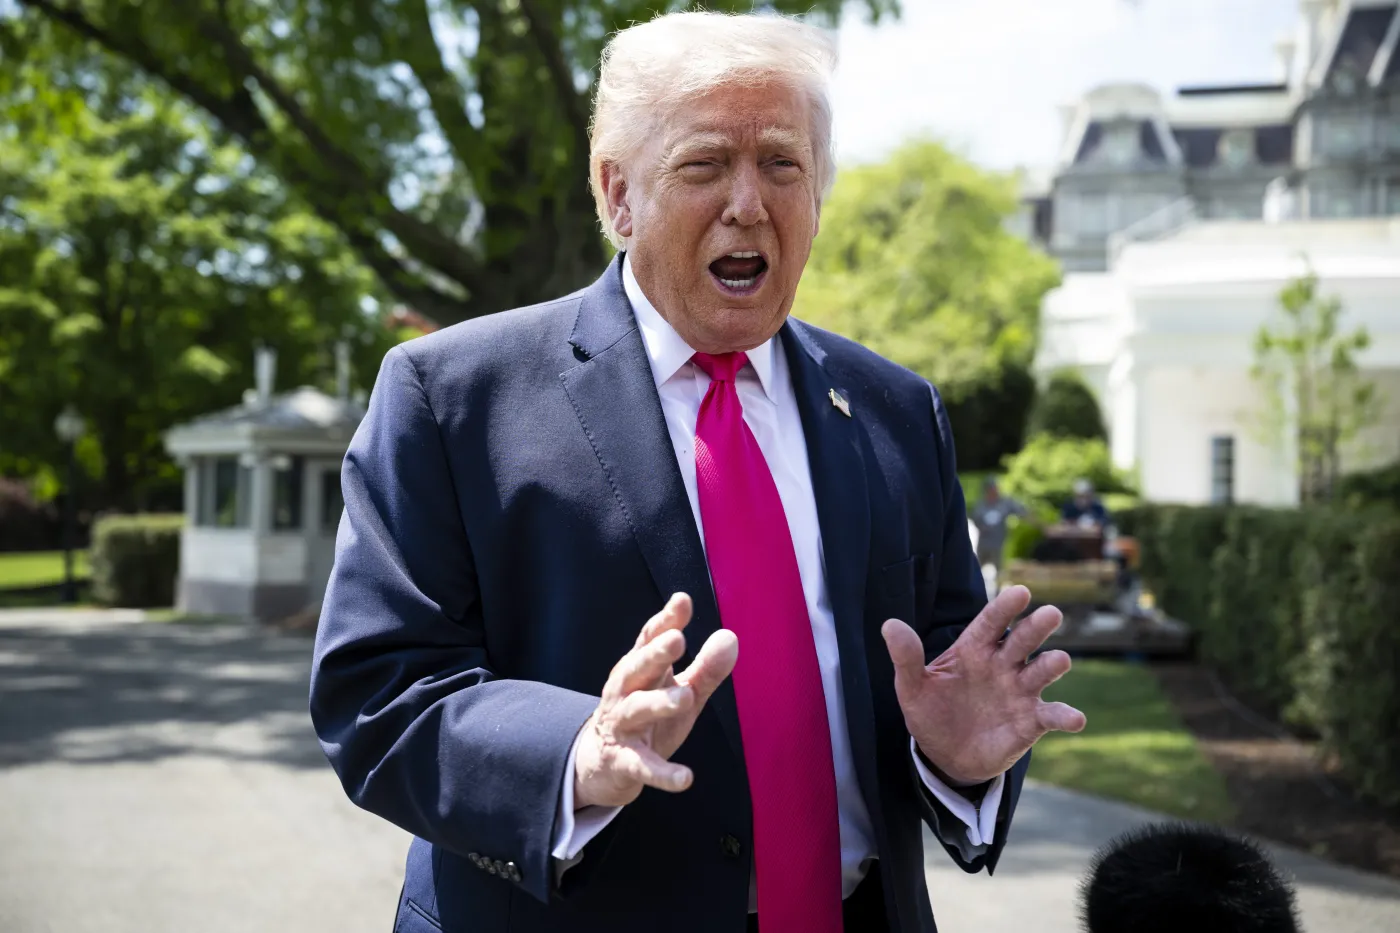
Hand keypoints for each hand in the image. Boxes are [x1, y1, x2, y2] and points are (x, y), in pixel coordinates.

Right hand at [573, 593, 738, 808]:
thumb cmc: (649, 717)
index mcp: (640, 669)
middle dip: (656, 653)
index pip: (649, 639)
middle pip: (638, 668)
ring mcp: (622, 725)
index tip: (682, 601)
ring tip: (685, 697)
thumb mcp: (680, 691)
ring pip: (637, 710)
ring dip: (660, 702)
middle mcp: (625, 691)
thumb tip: (730, 637)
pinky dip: (662, 774)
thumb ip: (705, 668)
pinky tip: (685, 779)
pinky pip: (643, 766)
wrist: (604, 763)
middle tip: (678, 639)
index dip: (665, 620)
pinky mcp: (625, 760)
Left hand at [882, 586, 1085, 785]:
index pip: (991, 622)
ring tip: (1059, 660)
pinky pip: (1051, 715)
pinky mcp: (1031, 721)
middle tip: (1050, 613)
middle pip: (1023, 640)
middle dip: (1037, 627)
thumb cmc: (931, 712)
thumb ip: (906, 658)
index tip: (1020, 592)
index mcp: (975, 649)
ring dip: (1052, 665)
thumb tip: (889, 625)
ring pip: (1041, 671)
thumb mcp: (912, 687)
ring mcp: (1020, 691)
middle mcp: (1003, 664)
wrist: (944, 755)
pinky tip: (1075, 718)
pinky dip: (1065, 715)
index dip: (1005, 607)